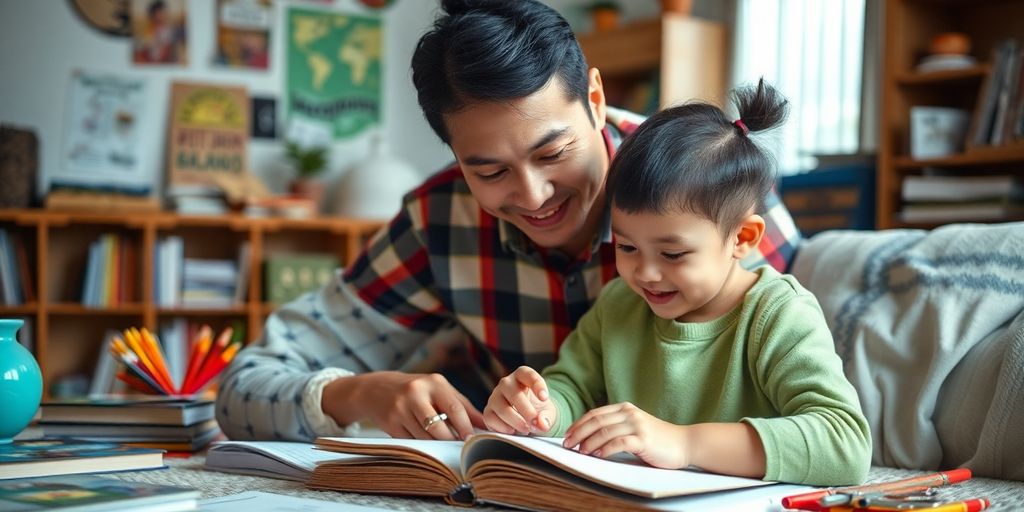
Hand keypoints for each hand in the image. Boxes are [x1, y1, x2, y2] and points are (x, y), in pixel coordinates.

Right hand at [322, 371, 483, 440]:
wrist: (376, 389)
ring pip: (426, 438)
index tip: (473, 439)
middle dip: (451, 440)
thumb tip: (485, 424)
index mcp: (433, 383)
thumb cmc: (417, 389)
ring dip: (437, 444)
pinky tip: (424, 439)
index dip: (466, 427)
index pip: (455, 409)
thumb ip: (463, 405)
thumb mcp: (439, 389)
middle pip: (440, 428)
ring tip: (442, 442)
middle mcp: (416, 394)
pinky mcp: (391, 424)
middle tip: (459, 445)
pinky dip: (422, 444)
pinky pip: (412, 442)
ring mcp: (401, 409)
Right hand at [484, 366, 557, 434]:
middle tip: (535, 423)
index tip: (544, 398)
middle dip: (526, 410)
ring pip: (502, 408)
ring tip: (526, 429)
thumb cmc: (537, 410)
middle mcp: (506, 384)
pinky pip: (491, 419)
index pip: (527, 374)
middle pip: (514, 393)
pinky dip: (503, 428)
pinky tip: (513, 431)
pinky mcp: (488, 412)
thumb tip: (541, 423)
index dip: (537, 385)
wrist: (527, 420)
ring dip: (516, 421)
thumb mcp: (547, 413)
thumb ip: (547, 417)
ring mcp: (495, 397)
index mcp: (522, 376)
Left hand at [563, 402, 688, 468]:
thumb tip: (590, 436)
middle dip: (578, 433)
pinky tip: (598, 455)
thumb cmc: (658, 439)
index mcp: (625, 408)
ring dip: (589, 442)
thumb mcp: (635, 426)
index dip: (578, 424)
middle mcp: (630, 413)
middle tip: (567, 444)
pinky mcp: (644, 439)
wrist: (685, 443)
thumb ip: (617, 426)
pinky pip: (619, 442)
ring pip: (605, 431)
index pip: (595, 414)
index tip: (567, 435)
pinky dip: (606, 449)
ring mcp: (637, 425)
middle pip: (596, 421)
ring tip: (580, 451)